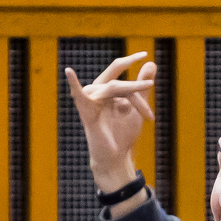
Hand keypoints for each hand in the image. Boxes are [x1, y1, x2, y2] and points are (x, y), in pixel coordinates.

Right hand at [65, 52, 156, 192]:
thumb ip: (142, 85)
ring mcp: (91, 100)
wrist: (115, 158)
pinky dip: (73, 83)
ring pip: (114, 88)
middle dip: (136, 86)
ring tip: (146, 115)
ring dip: (133, 100)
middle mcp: (97, 92)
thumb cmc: (123, 133)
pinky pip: (79, 95)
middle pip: (119, 82)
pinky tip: (69, 72)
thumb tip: (152, 62)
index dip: (140, 90)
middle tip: (151, 86)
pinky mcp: (86, 111)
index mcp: (107, 89)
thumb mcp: (136, 107)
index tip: (151, 112)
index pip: (126, 84)